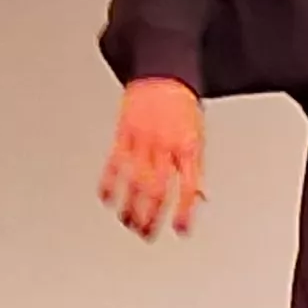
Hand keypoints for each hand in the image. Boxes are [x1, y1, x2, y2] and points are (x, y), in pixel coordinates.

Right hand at [99, 77, 205, 236]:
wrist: (164, 74)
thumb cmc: (183, 107)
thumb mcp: (199, 137)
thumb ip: (196, 169)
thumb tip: (200, 199)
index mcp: (188, 148)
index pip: (187, 187)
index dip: (183, 211)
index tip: (180, 230)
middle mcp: (164, 146)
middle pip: (157, 188)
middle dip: (151, 215)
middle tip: (147, 233)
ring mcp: (142, 139)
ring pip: (134, 180)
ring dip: (130, 205)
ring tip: (128, 222)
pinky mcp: (123, 132)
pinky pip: (114, 162)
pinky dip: (109, 183)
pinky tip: (107, 198)